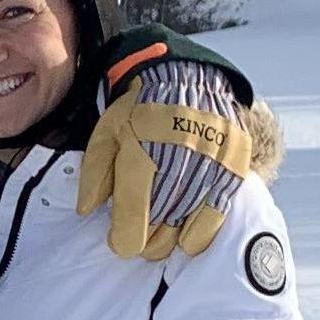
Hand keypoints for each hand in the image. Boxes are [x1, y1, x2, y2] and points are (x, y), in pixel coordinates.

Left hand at [79, 64, 255, 259]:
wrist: (187, 77)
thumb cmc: (141, 109)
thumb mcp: (107, 132)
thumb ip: (94, 173)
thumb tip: (87, 210)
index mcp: (143, 151)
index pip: (134, 213)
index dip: (123, 239)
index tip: (118, 243)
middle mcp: (179, 161)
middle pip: (160, 224)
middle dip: (145, 241)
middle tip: (138, 240)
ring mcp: (209, 165)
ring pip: (186, 222)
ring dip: (169, 239)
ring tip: (158, 238)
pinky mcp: (232, 167)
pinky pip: (217, 212)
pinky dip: (199, 233)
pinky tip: (186, 239)